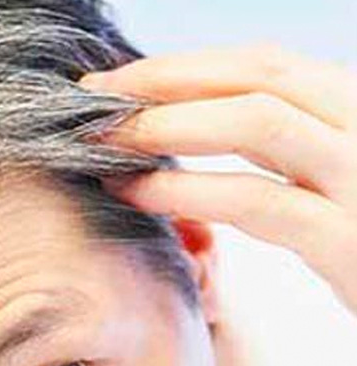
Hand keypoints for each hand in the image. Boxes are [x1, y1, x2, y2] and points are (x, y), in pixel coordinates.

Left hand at [81, 45, 356, 314]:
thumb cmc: (356, 233)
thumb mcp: (323, 171)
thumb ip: (273, 142)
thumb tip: (180, 115)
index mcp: (353, 106)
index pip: (262, 64)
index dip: (180, 67)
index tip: (116, 81)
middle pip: (258, 76)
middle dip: (163, 82)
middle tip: (93, 101)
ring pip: (259, 122)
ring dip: (167, 126)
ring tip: (104, 142)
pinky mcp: (352, 243)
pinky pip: (257, 201)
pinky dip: (186, 190)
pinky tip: (136, 191)